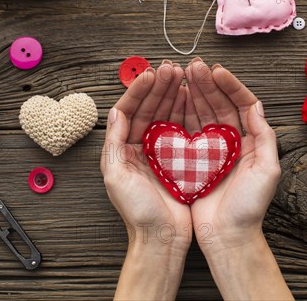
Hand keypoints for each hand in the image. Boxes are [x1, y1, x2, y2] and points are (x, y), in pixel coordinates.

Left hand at [101, 61, 190, 299]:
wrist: (162, 237)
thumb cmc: (137, 212)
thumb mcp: (116, 177)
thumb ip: (114, 143)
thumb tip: (114, 112)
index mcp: (123, 149)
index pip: (129, 111)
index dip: (139, 91)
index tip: (151, 75)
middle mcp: (141, 147)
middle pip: (149, 108)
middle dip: (160, 87)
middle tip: (172, 69)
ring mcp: (161, 151)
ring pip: (166, 115)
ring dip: (173, 94)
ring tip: (183, 76)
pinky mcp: (179, 158)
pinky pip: (181, 129)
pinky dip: (186, 112)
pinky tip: (192, 98)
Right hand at [185, 58, 293, 299]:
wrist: (227, 235)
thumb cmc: (249, 207)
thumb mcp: (267, 170)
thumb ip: (265, 136)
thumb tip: (257, 105)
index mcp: (250, 140)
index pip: (241, 103)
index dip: (229, 85)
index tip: (216, 71)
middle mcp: (230, 141)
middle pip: (219, 104)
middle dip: (207, 84)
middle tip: (194, 66)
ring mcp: (211, 149)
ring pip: (202, 113)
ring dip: (193, 93)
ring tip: (182, 75)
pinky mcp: (193, 159)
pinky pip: (187, 130)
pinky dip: (181, 113)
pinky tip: (174, 100)